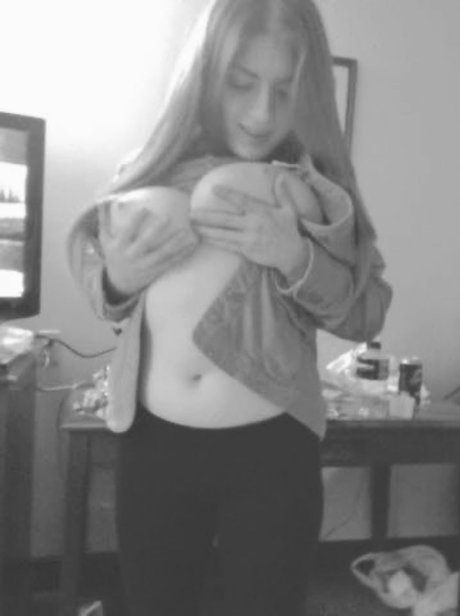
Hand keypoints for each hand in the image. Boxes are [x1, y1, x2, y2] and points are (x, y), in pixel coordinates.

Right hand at [97, 199, 197, 298]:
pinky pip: (171, 263)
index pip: (127, 231)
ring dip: (176, 243)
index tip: (146, 208)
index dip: (136, 220)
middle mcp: (132, 257)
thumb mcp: (104, 240)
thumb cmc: (113, 256)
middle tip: (167, 217)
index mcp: (119, 247)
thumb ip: (103, 219)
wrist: (119, 284)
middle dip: (156, 230)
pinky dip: (182, 255)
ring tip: (187, 232)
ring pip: (162, 254)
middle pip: (145, 242)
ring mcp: (145, 266)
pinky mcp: (155, 272)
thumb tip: (103, 199)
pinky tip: (192, 245)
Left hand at [190, 173, 309, 277]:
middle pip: (225, 219)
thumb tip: (280, 177)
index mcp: (261, 212)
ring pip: (222, 234)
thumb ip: (283, 193)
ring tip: (192, 226)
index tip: (214, 189)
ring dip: (206, 230)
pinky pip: (227, 245)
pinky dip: (214, 241)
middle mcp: (252, 225)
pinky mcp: (246, 250)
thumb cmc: (288, 230)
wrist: (292, 254)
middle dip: (206, 217)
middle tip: (191, 214)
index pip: (241, 200)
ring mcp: (248, 239)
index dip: (227, 194)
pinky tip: (203, 238)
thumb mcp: (289, 210)